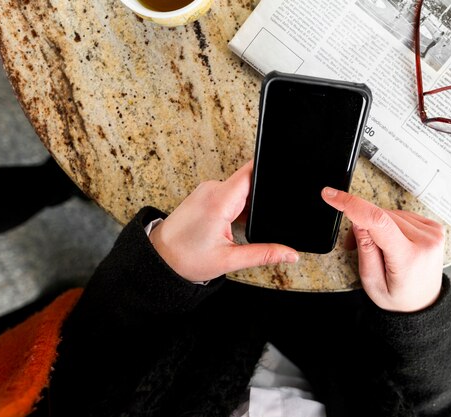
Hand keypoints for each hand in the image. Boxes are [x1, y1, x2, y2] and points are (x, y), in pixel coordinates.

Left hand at [149, 161, 298, 281]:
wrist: (159, 260)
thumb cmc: (186, 259)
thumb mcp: (230, 259)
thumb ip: (264, 254)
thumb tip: (291, 253)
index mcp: (219, 201)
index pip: (251, 172)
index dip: (269, 174)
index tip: (282, 182)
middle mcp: (212, 189)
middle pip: (248, 182)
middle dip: (259, 199)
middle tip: (254, 222)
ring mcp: (206, 190)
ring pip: (239, 189)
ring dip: (246, 206)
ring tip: (237, 227)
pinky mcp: (204, 195)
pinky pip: (229, 194)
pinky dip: (236, 207)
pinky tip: (230, 225)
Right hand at [322, 187, 443, 312]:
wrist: (422, 305)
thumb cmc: (397, 297)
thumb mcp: (372, 281)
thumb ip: (365, 249)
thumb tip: (357, 219)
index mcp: (409, 258)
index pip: (378, 222)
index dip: (352, 205)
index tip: (332, 196)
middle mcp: (426, 242)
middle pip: (382, 217)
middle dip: (363, 225)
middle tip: (354, 245)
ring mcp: (433, 234)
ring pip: (391, 214)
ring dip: (377, 225)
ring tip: (377, 249)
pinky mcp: (435, 228)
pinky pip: (402, 215)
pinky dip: (391, 225)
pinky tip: (392, 241)